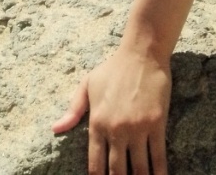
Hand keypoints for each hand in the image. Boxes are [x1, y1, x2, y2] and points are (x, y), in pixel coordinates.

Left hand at [52, 46, 170, 174]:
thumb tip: (56, 129)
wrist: (141, 54)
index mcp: (96, 122)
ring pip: (139, 169)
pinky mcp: (156, 125)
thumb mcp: (87, 85)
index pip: (95, 164)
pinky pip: (158, 157)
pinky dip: (159, 173)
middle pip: (116, 171)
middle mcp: (115, 130)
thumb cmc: (113, 68)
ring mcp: (137, 129)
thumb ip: (73, 110)